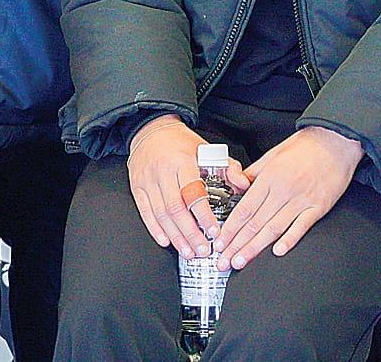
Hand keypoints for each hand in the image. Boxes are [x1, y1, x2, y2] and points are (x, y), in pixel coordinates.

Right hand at [127, 115, 248, 258]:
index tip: (212, 231)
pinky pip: (146, 212)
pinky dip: (155, 229)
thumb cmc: (180, 142)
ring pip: (161, 214)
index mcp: (183, 161)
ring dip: (175, 236)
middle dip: (190, 233)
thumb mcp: (206, 148)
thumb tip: (242, 184)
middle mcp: (163, 172)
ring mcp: (148, 181)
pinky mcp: (138, 188)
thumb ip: (228, 166)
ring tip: (188, 251)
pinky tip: (166, 240)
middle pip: (176, 208)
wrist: (150, 130)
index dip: (203, 215)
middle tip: (202, 249)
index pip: (193, 192)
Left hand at [215, 126, 361, 269]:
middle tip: (225, 261)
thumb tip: (237, 186)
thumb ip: (254, 173)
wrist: (336, 140)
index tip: (220, 242)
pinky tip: (278, 251)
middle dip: (236, 245)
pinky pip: (301, 226)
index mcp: (270, 177)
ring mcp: (301, 199)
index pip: (244, 208)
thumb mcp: (273, 154)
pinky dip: (290, 239)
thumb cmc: (306, 146)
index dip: (229, 229)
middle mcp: (283, 190)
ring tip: (242, 261)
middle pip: (255, 223)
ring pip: (273, 228)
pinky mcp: (318, 206)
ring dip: (255, 248)